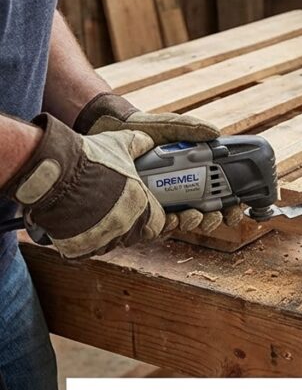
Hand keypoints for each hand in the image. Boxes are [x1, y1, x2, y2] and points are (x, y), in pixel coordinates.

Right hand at [0, 113, 164, 257]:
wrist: (50, 173)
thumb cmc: (88, 160)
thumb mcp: (116, 144)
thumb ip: (137, 145)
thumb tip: (147, 140)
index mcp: (142, 207)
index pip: (161, 223)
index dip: (162, 218)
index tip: (162, 215)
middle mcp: (126, 228)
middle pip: (138, 233)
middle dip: (135, 222)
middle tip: (125, 209)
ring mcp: (104, 240)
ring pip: (114, 240)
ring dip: (111, 229)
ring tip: (99, 210)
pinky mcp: (81, 249)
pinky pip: (90, 247)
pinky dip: (89, 237)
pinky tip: (83, 222)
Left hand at [74, 92, 244, 233]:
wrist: (103, 132)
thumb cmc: (135, 128)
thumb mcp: (166, 126)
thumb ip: (189, 129)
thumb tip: (216, 133)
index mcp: (188, 172)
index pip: (216, 194)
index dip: (229, 206)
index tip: (236, 210)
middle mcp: (177, 188)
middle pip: (205, 213)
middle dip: (215, 219)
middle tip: (216, 215)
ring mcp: (161, 200)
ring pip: (187, 221)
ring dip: (197, 223)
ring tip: (196, 215)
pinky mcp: (144, 209)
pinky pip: (162, 225)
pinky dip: (174, 225)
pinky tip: (177, 218)